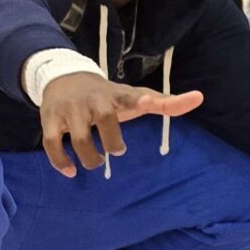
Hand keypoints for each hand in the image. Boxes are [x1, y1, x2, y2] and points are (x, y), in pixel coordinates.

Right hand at [38, 73, 202, 177]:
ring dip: (90, 157)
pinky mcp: (50, 120)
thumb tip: (198, 98)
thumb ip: (164, 101)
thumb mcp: (134, 95)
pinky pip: (52, 144)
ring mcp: (71, 110)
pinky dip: (61, 162)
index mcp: (118, 95)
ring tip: (95, 163)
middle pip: (105, 121)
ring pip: (79, 137)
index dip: (144, 100)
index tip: (151, 103)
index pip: (133, 96)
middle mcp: (94, 100)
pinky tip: (71, 172)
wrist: (64, 77)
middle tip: (118, 150)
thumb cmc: (108, 95)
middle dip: (112, 141)